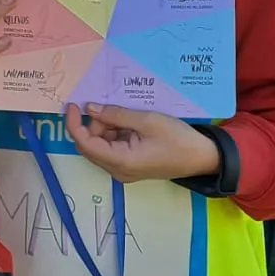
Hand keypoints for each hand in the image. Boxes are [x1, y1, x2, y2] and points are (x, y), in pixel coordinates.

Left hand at [65, 102, 220, 183]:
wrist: (202, 157)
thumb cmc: (178, 139)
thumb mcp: (146, 120)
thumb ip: (115, 115)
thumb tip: (91, 108)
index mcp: (120, 161)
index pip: (85, 144)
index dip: (74, 124)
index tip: (72, 105)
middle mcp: (117, 170)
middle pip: (90, 146)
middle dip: (93, 125)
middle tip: (108, 108)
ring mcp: (123, 170)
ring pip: (100, 146)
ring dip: (105, 128)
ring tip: (125, 116)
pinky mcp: (130, 166)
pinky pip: (112, 149)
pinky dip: (114, 134)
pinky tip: (129, 123)